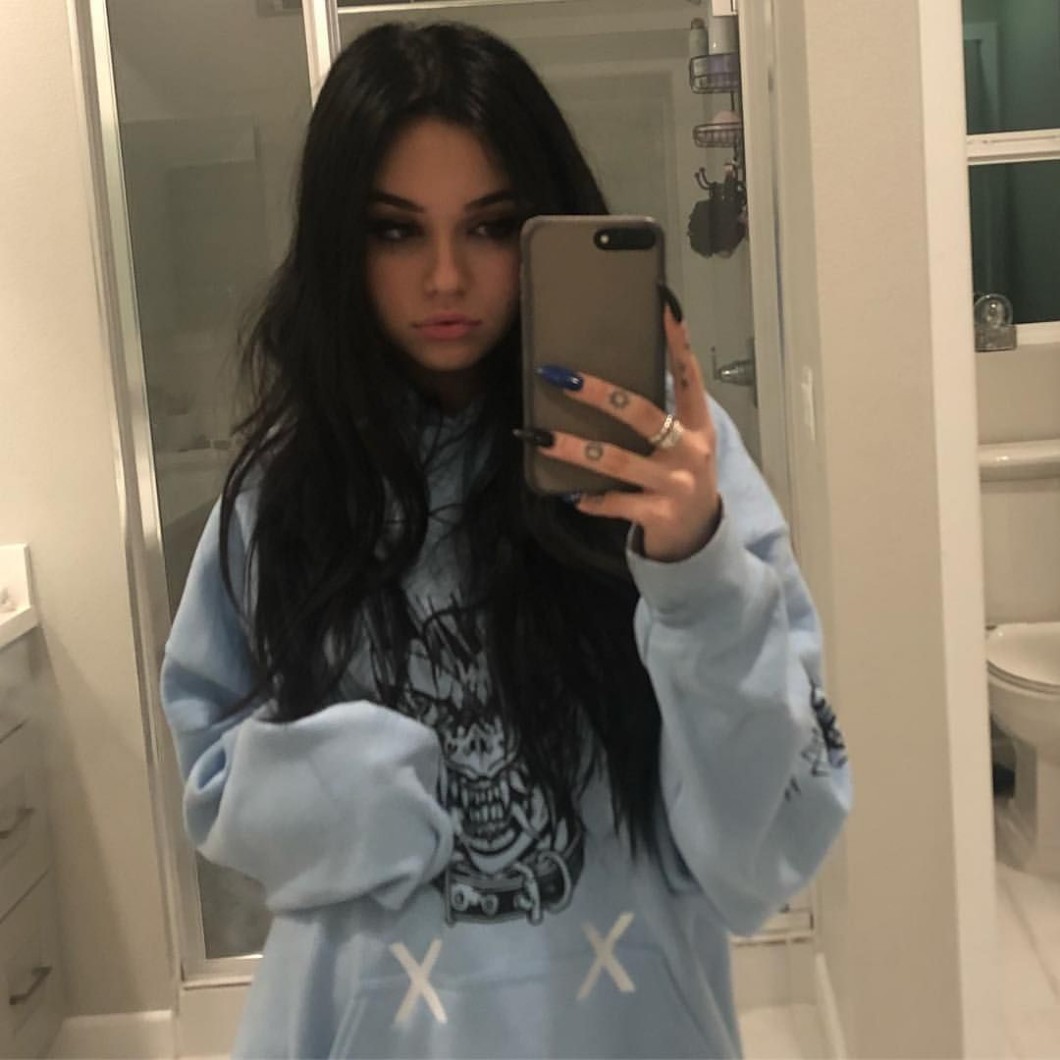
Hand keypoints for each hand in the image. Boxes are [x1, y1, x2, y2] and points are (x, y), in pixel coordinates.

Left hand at [529, 303, 721, 562]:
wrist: (699, 536)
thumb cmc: (681, 478)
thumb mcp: (683, 444)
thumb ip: (660, 416)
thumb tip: (609, 383)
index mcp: (698, 426)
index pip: (689, 377)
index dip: (678, 344)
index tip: (664, 307)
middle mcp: (689, 451)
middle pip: (641, 414)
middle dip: (598, 394)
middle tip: (559, 376)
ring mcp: (674, 483)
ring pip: (616, 460)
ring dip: (573, 448)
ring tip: (539, 436)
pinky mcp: (658, 513)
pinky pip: (614, 502)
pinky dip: (590, 498)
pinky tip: (568, 494)